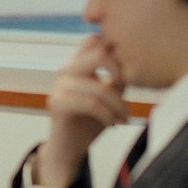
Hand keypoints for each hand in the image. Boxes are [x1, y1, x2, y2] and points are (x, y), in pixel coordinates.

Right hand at [35, 34, 126, 187]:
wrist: (69, 147)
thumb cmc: (90, 120)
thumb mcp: (109, 94)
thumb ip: (116, 77)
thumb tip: (130, 64)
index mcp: (77, 64)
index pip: (93, 41)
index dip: (115, 52)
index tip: (124, 76)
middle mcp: (66, 71)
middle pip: (98, 53)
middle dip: (120, 73)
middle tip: (126, 94)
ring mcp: (59, 86)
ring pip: (99, 86)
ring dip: (118, 105)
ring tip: (123, 118)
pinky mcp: (57, 104)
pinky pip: (90, 103)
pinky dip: (107, 115)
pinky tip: (112, 124)